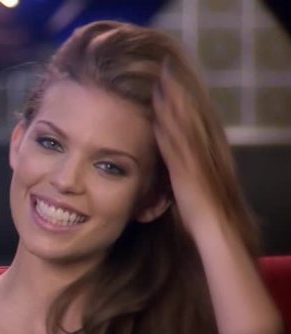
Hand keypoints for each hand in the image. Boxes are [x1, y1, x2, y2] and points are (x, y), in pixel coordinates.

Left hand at [152, 62, 223, 237]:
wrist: (215, 226)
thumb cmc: (201, 210)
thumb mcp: (188, 182)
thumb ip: (180, 166)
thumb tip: (170, 156)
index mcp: (198, 153)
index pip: (187, 120)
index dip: (179, 100)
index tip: (168, 80)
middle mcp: (198, 152)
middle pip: (187, 115)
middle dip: (176, 92)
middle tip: (166, 68)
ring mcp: (193, 160)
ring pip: (182, 125)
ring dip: (172, 104)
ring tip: (162, 81)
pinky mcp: (187, 171)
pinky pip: (176, 147)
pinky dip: (167, 130)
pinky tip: (158, 116)